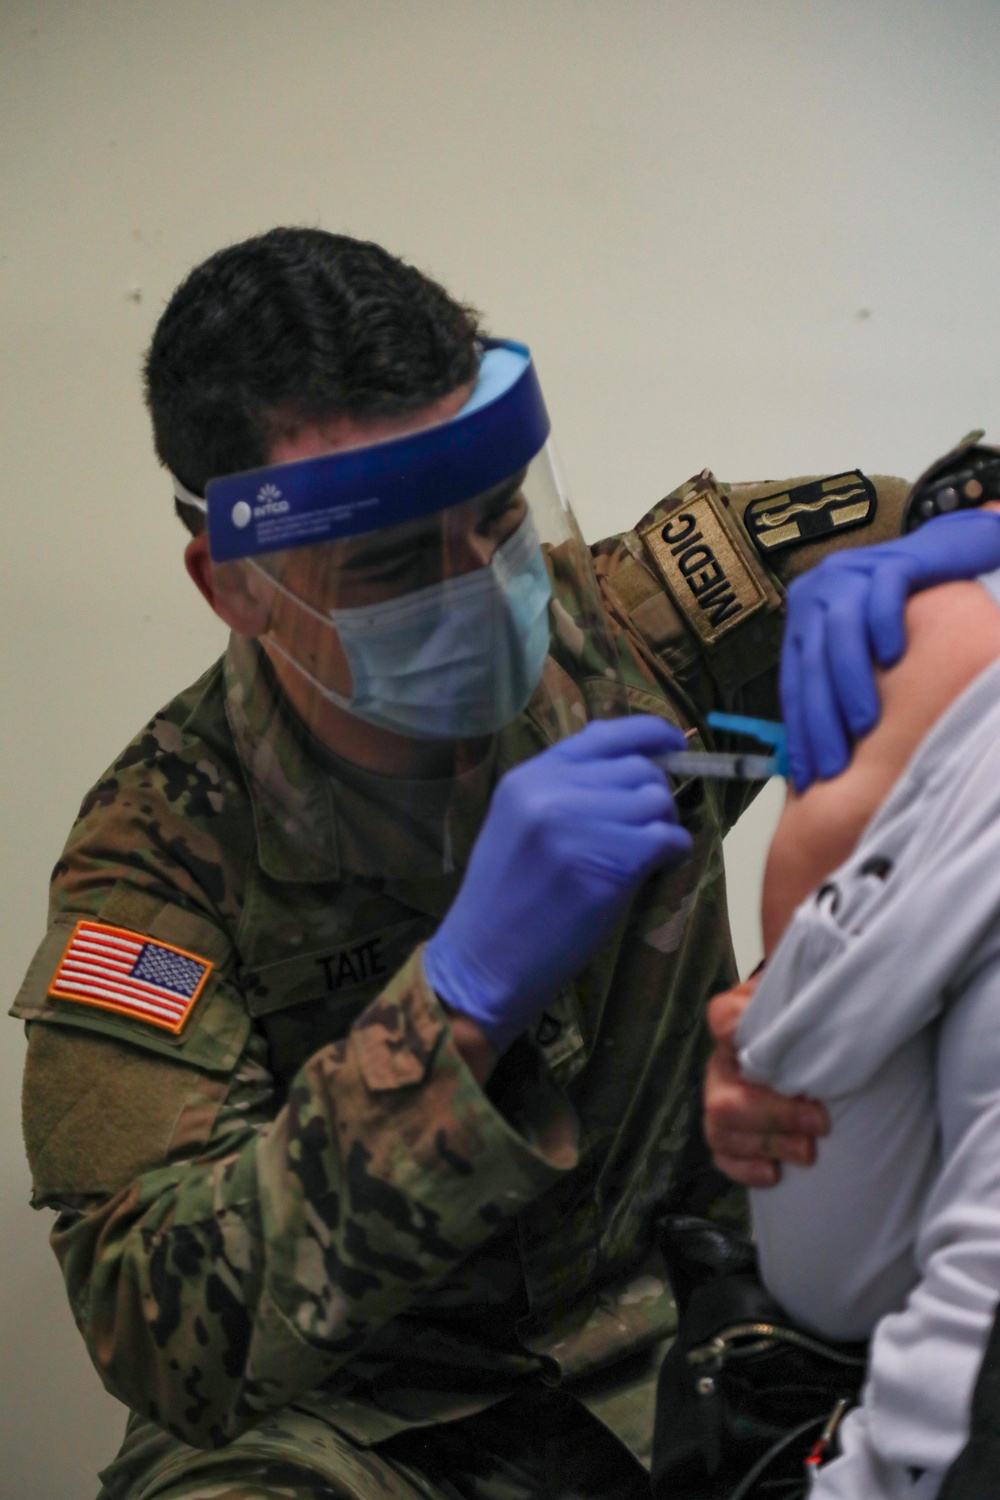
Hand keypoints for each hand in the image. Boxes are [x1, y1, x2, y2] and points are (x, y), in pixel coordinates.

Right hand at [423, 716, 692, 1054]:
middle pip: (638, 770)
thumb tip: (632, 765)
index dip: (651, 735)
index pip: (605, 733)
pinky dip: (673, 854)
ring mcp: (580, 825)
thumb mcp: (518, 823)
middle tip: (644, 834)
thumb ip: (564, 789)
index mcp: (529, 776)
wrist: (484, 962)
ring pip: (657, 802)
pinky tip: (652, 872)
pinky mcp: (610, 863)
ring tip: (643, 857)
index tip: (676, 744)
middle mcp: (552, 790)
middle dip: (653, 798)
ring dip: (663, 828)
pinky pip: (668, 839)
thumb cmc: (504, 900)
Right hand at [704, 980, 828, 1186]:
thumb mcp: (811, 986)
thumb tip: (820, 949)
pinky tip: (773, 1174)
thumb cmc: (810, 1009)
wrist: (811, 1030)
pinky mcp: (730, 1128)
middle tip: (820, 1122)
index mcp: (738, 1017)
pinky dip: (744, 1167)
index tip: (779, 1047)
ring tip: (808, 1152)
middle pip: (724, 1093)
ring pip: (720, 1125)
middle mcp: (724, 1058)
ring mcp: (722, 1093)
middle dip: (772, 1114)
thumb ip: (809, 977)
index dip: (740, 1031)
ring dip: (765, 1142)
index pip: (724, 1019)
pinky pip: (721, 1152)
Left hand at [780, 509, 999, 789]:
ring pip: (840, 630)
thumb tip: (828, 750)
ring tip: (864, 725)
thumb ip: (841, 685)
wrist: (946, 559)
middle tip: (833, 765)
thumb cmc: (904, 615)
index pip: (795, 682)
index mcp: (804, 619)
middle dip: (820, 719)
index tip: (806, 776)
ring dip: (850, 681)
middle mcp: (818, 592)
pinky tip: (895, 659)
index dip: (799, 731)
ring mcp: (852, 572)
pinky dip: (884, 625)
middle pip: (812, 662)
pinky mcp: (891, 559)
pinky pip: (883, 593)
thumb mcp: (864, 652)